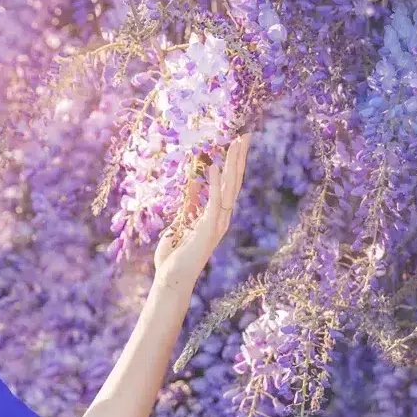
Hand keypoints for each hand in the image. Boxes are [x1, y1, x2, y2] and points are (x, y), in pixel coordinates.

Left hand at [153, 131, 250, 290]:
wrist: (172, 280)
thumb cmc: (172, 259)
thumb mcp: (178, 227)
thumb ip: (186, 209)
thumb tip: (190, 190)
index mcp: (215, 218)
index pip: (228, 187)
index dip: (233, 166)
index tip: (236, 145)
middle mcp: (221, 219)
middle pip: (234, 182)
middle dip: (239, 159)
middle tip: (244, 135)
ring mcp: (217, 224)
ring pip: (229, 188)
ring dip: (233, 164)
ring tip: (236, 142)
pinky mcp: (208, 229)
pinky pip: (214, 202)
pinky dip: (215, 183)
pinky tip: (215, 165)